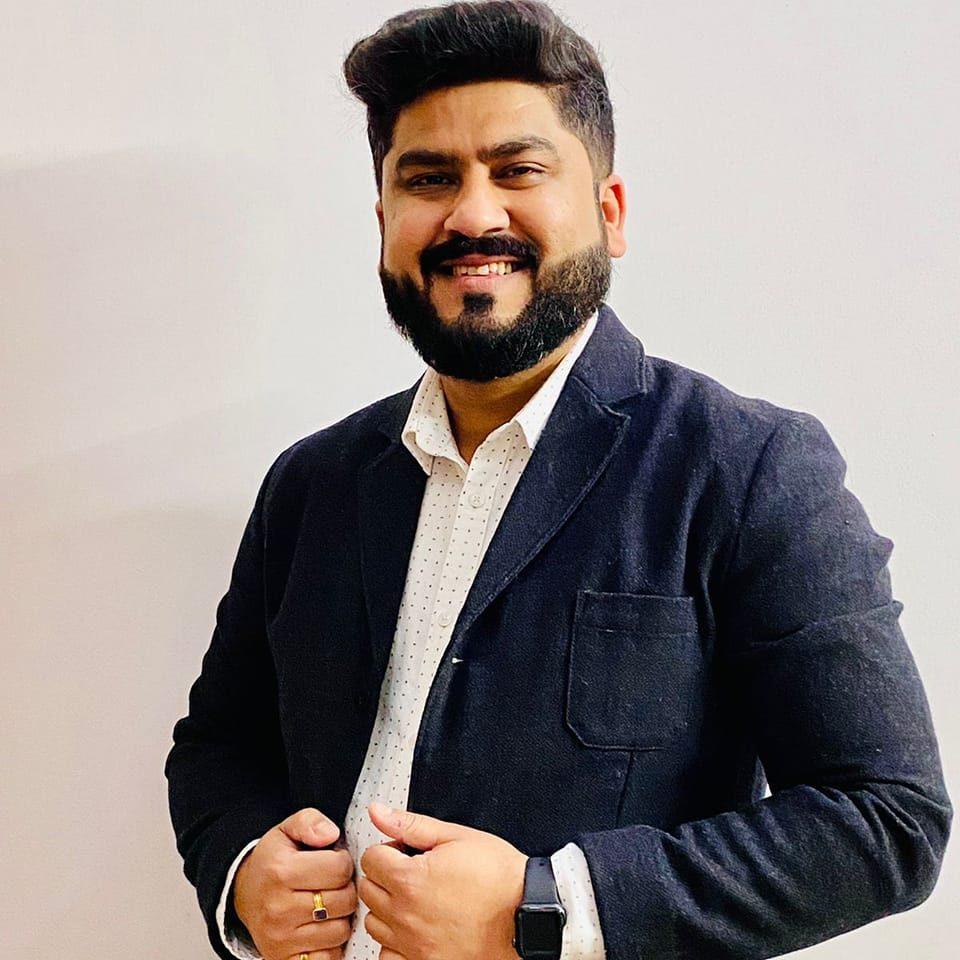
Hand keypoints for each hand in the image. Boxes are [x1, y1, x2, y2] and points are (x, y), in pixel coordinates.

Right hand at [233, 807, 357, 959]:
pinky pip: (328, 958)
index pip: (340, 868)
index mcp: (280, 871)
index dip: (343, 861)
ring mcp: (280, 939)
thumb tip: (331, 834)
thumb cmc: (273, 862)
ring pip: (340, 930)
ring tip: (328, 904)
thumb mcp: (288, 830)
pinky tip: (322, 928)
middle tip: (333, 884)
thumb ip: (311, 822)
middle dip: (346, 888)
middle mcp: (278, 908)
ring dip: (341, 917)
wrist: (244, 895)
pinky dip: (331, 944)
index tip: (334, 861)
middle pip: (344, 900)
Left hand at [358, 801, 526, 959]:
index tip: (406, 851)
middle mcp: (405, 915)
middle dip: (385, 875)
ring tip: (415, 899)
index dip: (389, 848)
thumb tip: (378, 812)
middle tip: (413, 872)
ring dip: (387, 908)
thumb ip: (411, 825)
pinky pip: (387, 954)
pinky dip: (395, 942)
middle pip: (368, 889)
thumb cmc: (499, 877)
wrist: (527, 915)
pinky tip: (415, 928)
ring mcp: (413, 945)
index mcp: (410, 880)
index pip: (371, 858)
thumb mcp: (457, 837)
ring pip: (374, 923)